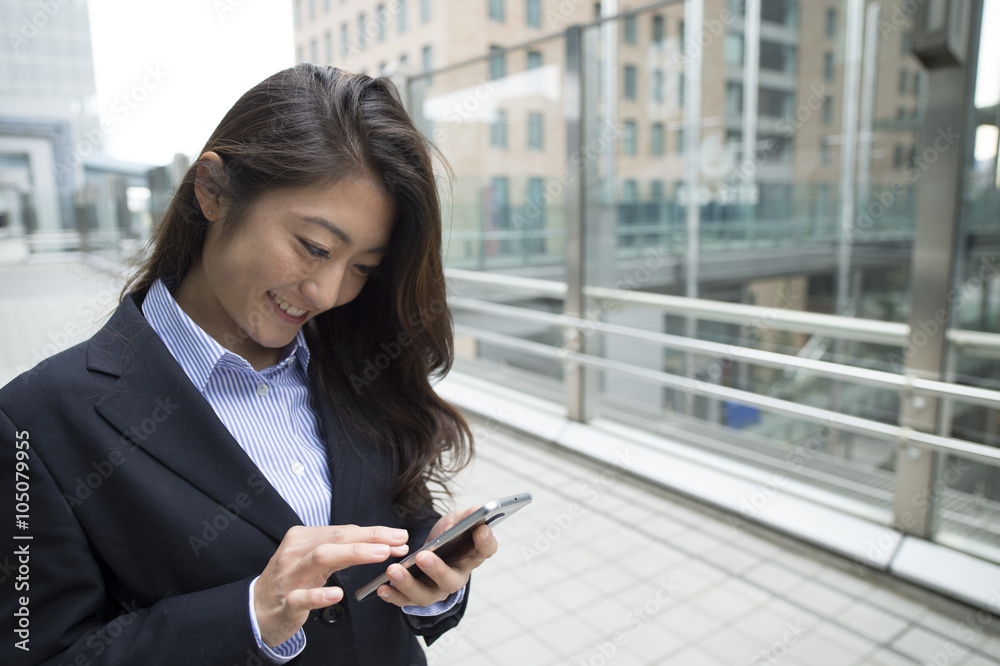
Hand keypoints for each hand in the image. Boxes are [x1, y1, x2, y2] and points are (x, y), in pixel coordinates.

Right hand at [254, 525, 409, 646]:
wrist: (257, 609)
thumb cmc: (292, 580)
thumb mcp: (315, 560)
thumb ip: (344, 551)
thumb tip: (383, 544)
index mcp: (302, 538)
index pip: (343, 530)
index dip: (374, 533)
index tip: (399, 537)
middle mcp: (295, 552)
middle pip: (336, 538)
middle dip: (370, 537)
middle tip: (398, 540)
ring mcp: (289, 576)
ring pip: (321, 557)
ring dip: (353, 553)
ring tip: (380, 554)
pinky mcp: (286, 602)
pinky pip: (302, 597)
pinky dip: (320, 595)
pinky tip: (337, 595)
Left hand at [375, 506, 498, 607]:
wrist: (433, 551)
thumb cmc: (448, 535)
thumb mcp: (457, 519)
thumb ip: (466, 516)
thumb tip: (472, 516)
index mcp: (471, 555)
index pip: (485, 550)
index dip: (486, 541)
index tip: (481, 529)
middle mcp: (457, 577)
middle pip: (451, 581)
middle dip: (437, 570)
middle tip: (423, 556)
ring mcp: (437, 589)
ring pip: (426, 595)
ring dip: (409, 584)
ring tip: (393, 570)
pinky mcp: (417, 595)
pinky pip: (405, 601)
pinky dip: (394, 596)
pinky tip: (382, 587)